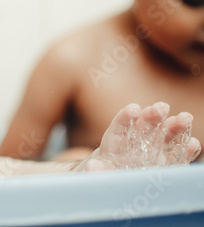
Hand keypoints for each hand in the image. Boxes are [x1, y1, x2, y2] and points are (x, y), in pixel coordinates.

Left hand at [75, 102, 200, 170]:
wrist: (115, 179)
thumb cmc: (105, 172)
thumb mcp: (98, 171)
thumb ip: (97, 169)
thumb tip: (93, 167)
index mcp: (115, 141)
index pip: (120, 125)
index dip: (126, 116)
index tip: (133, 109)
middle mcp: (136, 141)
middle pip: (144, 125)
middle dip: (153, 115)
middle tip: (161, 107)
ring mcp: (152, 151)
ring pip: (164, 135)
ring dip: (174, 125)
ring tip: (185, 117)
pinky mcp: (166, 163)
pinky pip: (177, 155)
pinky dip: (185, 149)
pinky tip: (193, 143)